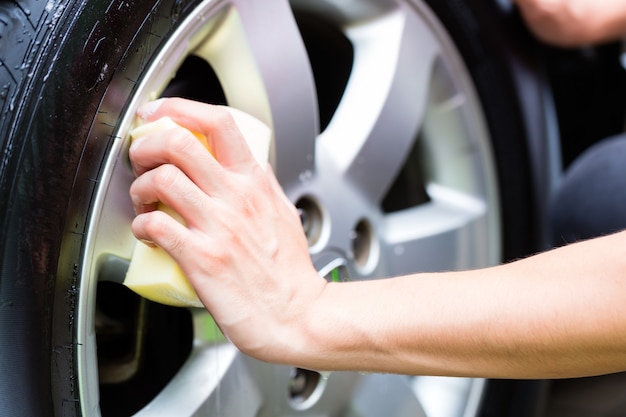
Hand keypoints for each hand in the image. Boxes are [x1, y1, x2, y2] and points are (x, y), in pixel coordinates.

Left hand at [128, 98, 324, 361]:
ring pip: (161, 179)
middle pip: (178, 142)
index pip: (218, 122)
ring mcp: (219, 225)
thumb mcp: (282, 213)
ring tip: (143, 200)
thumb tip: (241, 171)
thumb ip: (260, 188)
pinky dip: (140, 225)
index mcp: (256, 182)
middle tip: (141, 158)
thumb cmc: (290, 272)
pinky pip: (154, 225)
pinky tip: (148, 232)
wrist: (297, 314)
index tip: (159, 113)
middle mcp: (237, 197)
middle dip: (146, 143)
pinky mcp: (202, 257)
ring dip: (139, 186)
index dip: (179, 109)